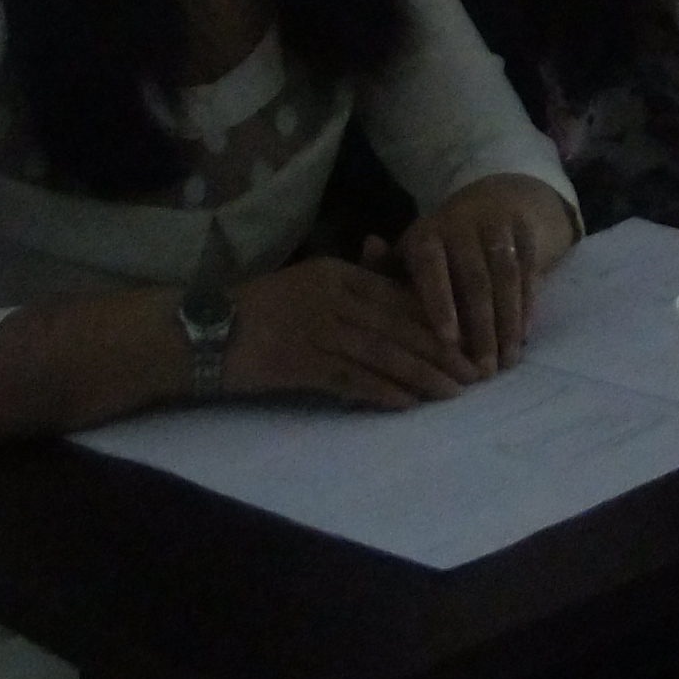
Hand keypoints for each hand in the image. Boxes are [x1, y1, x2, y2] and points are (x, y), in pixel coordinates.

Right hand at [225, 255, 480, 408]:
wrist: (202, 331)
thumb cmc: (259, 310)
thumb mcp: (308, 286)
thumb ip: (353, 292)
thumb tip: (402, 313)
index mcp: (338, 274)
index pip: (400, 296)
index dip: (439, 319)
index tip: (471, 338)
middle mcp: (333, 298)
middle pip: (401, 326)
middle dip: (443, 351)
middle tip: (476, 372)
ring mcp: (317, 330)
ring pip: (383, 354)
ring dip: (422, 375)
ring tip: (453, 392)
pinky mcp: (300, 363)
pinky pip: (351, 379)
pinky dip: (382, 392)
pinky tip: (407, 404)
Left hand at [377, 177, 575, 374]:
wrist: (494, 201)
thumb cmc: (441, 246)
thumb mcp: (410, 255)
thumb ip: (384, 270)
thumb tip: (368, 259)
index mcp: (428, 235)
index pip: (432, 268)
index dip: (441, 303)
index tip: (449, 341)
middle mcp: (463, 224)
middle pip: (475, 280)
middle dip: (481, 328)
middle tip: (483, 372)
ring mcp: (498, 224)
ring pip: (506, 278)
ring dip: (508, 322)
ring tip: (507, 361)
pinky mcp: (525, 228)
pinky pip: (528, 271)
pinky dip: (527, 304)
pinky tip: (523, 335)